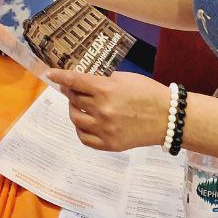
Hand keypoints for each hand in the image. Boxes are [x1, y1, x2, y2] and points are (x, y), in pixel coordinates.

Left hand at [46, 68, 168, 152]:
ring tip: (79, 106)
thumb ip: (102, 80)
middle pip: (74, 99)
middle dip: (71, 92)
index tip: (50, 74)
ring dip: (74, 110)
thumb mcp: (124, 78)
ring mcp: (105, 129)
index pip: (75, 81)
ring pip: (76, 118)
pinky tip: (85, 123)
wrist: (167, 117)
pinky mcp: (109, 144)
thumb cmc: (147, 92)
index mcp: (106, 89)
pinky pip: (84, 138)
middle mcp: (102, 110)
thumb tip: (82, 83)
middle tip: (72, 89)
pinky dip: (80, 129)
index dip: (60, 76)